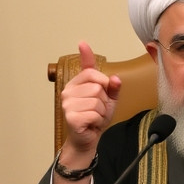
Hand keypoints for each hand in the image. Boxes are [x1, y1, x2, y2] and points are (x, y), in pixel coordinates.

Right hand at [60, 41, 120, 159]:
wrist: (86, 139)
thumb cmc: (94, 118)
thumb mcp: (108, 101)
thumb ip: (112, 89)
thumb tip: (115, 79)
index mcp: (75, 85)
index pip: (88, 70)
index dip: (89, 59)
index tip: (83, 43)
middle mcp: (68, 92)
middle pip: (98, 86)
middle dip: (104, 100)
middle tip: (97, 110)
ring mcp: (68, 104)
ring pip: (97, 100)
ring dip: (102, 112)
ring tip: (94, 117)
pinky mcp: (71, 116)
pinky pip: (94, 113)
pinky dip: (98, 120)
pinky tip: (91, 124)